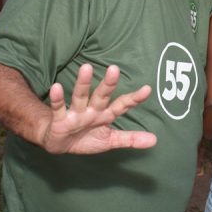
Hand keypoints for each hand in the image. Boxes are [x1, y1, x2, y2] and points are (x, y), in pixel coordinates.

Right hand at [41, 64, 155, 153]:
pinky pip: (59, 108)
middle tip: (114, 69)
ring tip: (86, 68)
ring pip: (80, 96)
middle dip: (108, 84)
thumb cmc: (86, 138)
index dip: (134, 98)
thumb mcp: (110, 140)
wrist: (59, 144)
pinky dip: (58, 99)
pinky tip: (57, 87)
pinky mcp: (60, 119)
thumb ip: (130, 139)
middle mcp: (92, 111)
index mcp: (105, 115)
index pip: (122, 105)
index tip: (147, 90)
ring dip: (83, 83)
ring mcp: (76, 113)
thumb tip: (154, 140)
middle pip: (101, 96)